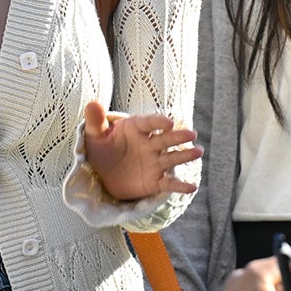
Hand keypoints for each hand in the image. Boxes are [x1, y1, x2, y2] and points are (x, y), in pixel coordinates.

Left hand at [80, 100, 200, 204]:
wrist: (103, 173)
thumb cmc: (101, 149)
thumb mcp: (94, 135)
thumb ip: (95, 121)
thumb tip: (92, 103)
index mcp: (136, 129)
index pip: (148, 123)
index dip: (158, 122)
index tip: (168, 123)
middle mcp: (149, 144)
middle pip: (165, 139)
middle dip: (178, 137)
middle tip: (191, 134)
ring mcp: (154, 162)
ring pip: (171, 158)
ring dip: (185, 155)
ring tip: (198, 152)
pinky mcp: (155, 181)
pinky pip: (168, 183)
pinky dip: (180, 186)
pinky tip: (192, 187)